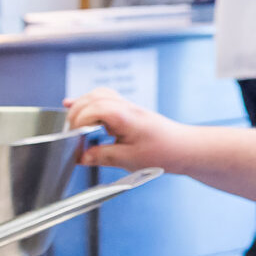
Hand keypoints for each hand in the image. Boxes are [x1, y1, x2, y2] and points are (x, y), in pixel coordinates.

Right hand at [68, 89, 191, 173]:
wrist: (185, 148)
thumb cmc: (164, 152)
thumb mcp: (130, 159)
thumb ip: (102, 156)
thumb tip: (81, 156)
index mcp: (125, 116)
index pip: (93, 109)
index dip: (79, 123)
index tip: (74, 140)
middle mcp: (125, 107)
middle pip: (92, 98)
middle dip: (76, 114)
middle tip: (71, 135)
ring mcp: (126, 107)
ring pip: (97, 96)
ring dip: (81, 107)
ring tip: (73, 125)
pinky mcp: (127, 112)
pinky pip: (104, 100)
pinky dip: (88, 104)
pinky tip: (73, 106)